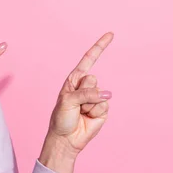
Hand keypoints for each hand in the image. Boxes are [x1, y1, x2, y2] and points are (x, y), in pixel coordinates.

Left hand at [46, 32, 113, 156]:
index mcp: (75, 80)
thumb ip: (86, 94)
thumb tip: (107, 94)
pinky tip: (87, 118)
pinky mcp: (103, 109)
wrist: (66, 138)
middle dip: (84, 93)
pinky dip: (95, 113)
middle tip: (75, 105)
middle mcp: (86, 86)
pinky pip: (104, 106)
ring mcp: (96, 97)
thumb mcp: (68, 101)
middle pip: (93, 79)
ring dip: (88, 105)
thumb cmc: (61, 118)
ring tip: (80, 113)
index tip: (111, 34)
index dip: (100, 46)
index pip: (89, 59)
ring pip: (100, 94)